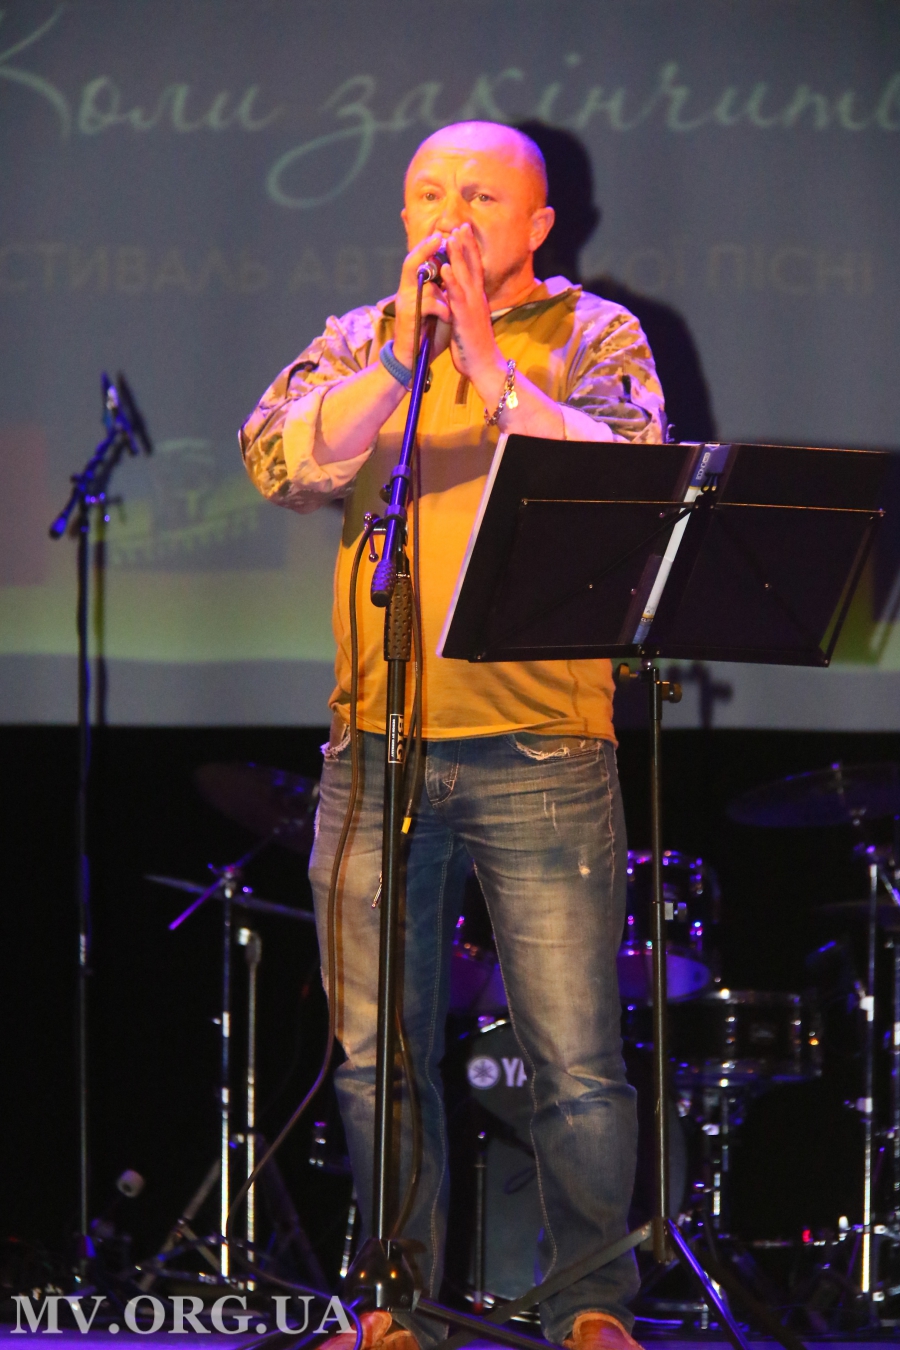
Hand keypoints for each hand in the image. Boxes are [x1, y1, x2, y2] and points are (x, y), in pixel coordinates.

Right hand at [392, 233, 452, 368]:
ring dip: (442, 293)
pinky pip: (429, 302)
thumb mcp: (440, 308)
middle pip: (412, 262)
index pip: (419, 260)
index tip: (446, 234)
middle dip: (426, 249)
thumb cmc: (428, 334)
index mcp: (415, 288)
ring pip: (425, 284)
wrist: (413, 361)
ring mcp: (405, 303)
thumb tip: (455, 274)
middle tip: (441, 237)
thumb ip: (444, 291)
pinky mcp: (407, 316)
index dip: (430, 247)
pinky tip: (448, 317)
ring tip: (451, 307)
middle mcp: (406, 292)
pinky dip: (442, 309)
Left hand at [441, 224, 506, 407]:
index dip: (470, 249)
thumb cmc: (475, 347)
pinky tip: (445, 268)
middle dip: (466, 244)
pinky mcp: (464, 318)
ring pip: (465, 276)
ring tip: (453, 237)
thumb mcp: (472, 321)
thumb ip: (467, 307)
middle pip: (472, 266)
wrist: (485, 366)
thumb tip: (462, 298)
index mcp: (477, 299)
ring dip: (459, 255)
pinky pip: (456, 297)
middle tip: (461, 224)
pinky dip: (451, 281)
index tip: (464, 231)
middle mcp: (477, 299)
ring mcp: (471, 307)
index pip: (475, 269)